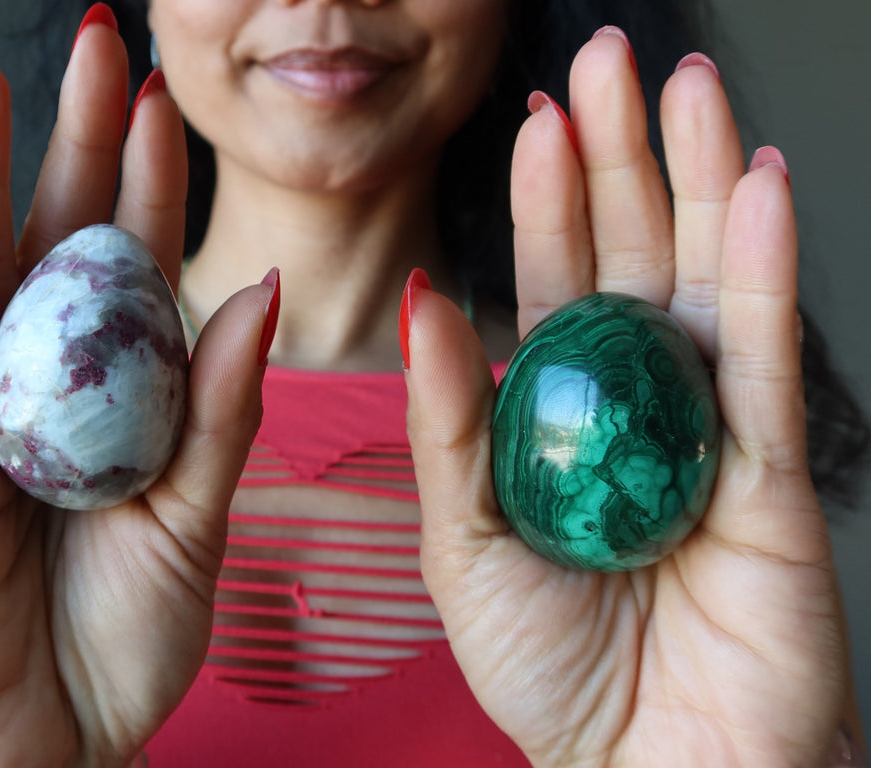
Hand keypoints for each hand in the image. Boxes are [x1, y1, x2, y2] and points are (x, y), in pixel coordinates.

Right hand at [0, 13, 274, 765]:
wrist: (53, 742)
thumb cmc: (123, 637)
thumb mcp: (198, 512)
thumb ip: (222, 403)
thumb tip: (261, 291)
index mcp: (118, 395)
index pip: (135, 268)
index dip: (148, 185)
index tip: (163, 103)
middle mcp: (47, 386)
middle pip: (61, 243)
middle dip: (74, 143)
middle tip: (93, 43)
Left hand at [404, 30, 847, 767]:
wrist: (647, 765)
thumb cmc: (548, 667)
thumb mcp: (464, 541)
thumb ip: (449, 422)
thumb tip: (425, 302)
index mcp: (558, 412)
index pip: (550, 284)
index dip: (544, 201)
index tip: (534, 120)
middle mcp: (633, 401)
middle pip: (628, 256)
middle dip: (620, 157)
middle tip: (609, 58)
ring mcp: (707, 424)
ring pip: (703, 279)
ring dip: (696, 179)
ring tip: (686, 84)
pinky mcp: (772, 465)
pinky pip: (768, 352)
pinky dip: (764, 268)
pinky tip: (754, 187)